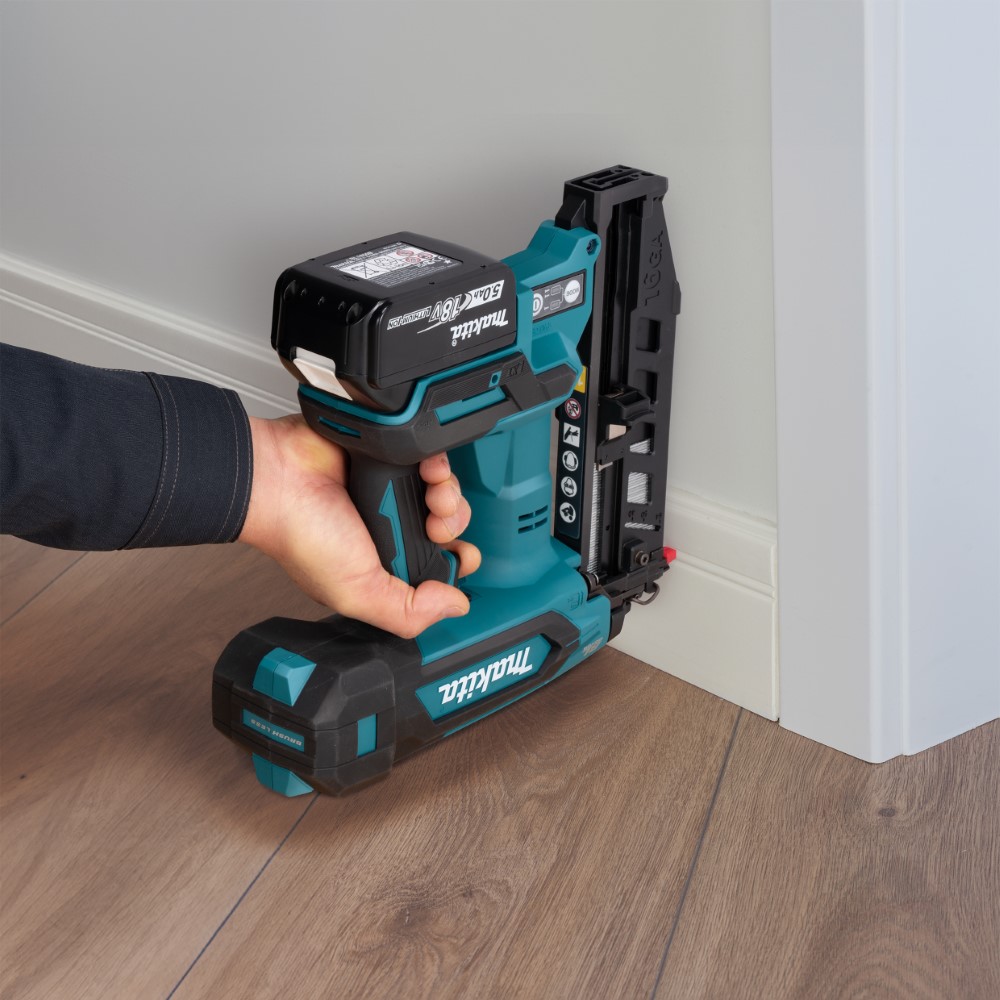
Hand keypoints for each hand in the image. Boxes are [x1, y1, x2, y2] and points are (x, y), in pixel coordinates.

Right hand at [239, 415, 480, 637]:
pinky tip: (426, 470)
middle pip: (451, 529)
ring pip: (447, 494)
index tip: (460, 555)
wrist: (280, 479)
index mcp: (385, 566)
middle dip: (453, 525)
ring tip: (429, 493)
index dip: (457, 562)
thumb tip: (456, 607)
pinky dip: (438, 465)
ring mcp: (393, 492)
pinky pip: (434, 460)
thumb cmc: (302, 536)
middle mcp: (392, 530)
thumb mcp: (357, 593)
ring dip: (448, 494)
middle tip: (435, 525)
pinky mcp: (392, 459)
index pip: (439, 569)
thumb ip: (407, 612)